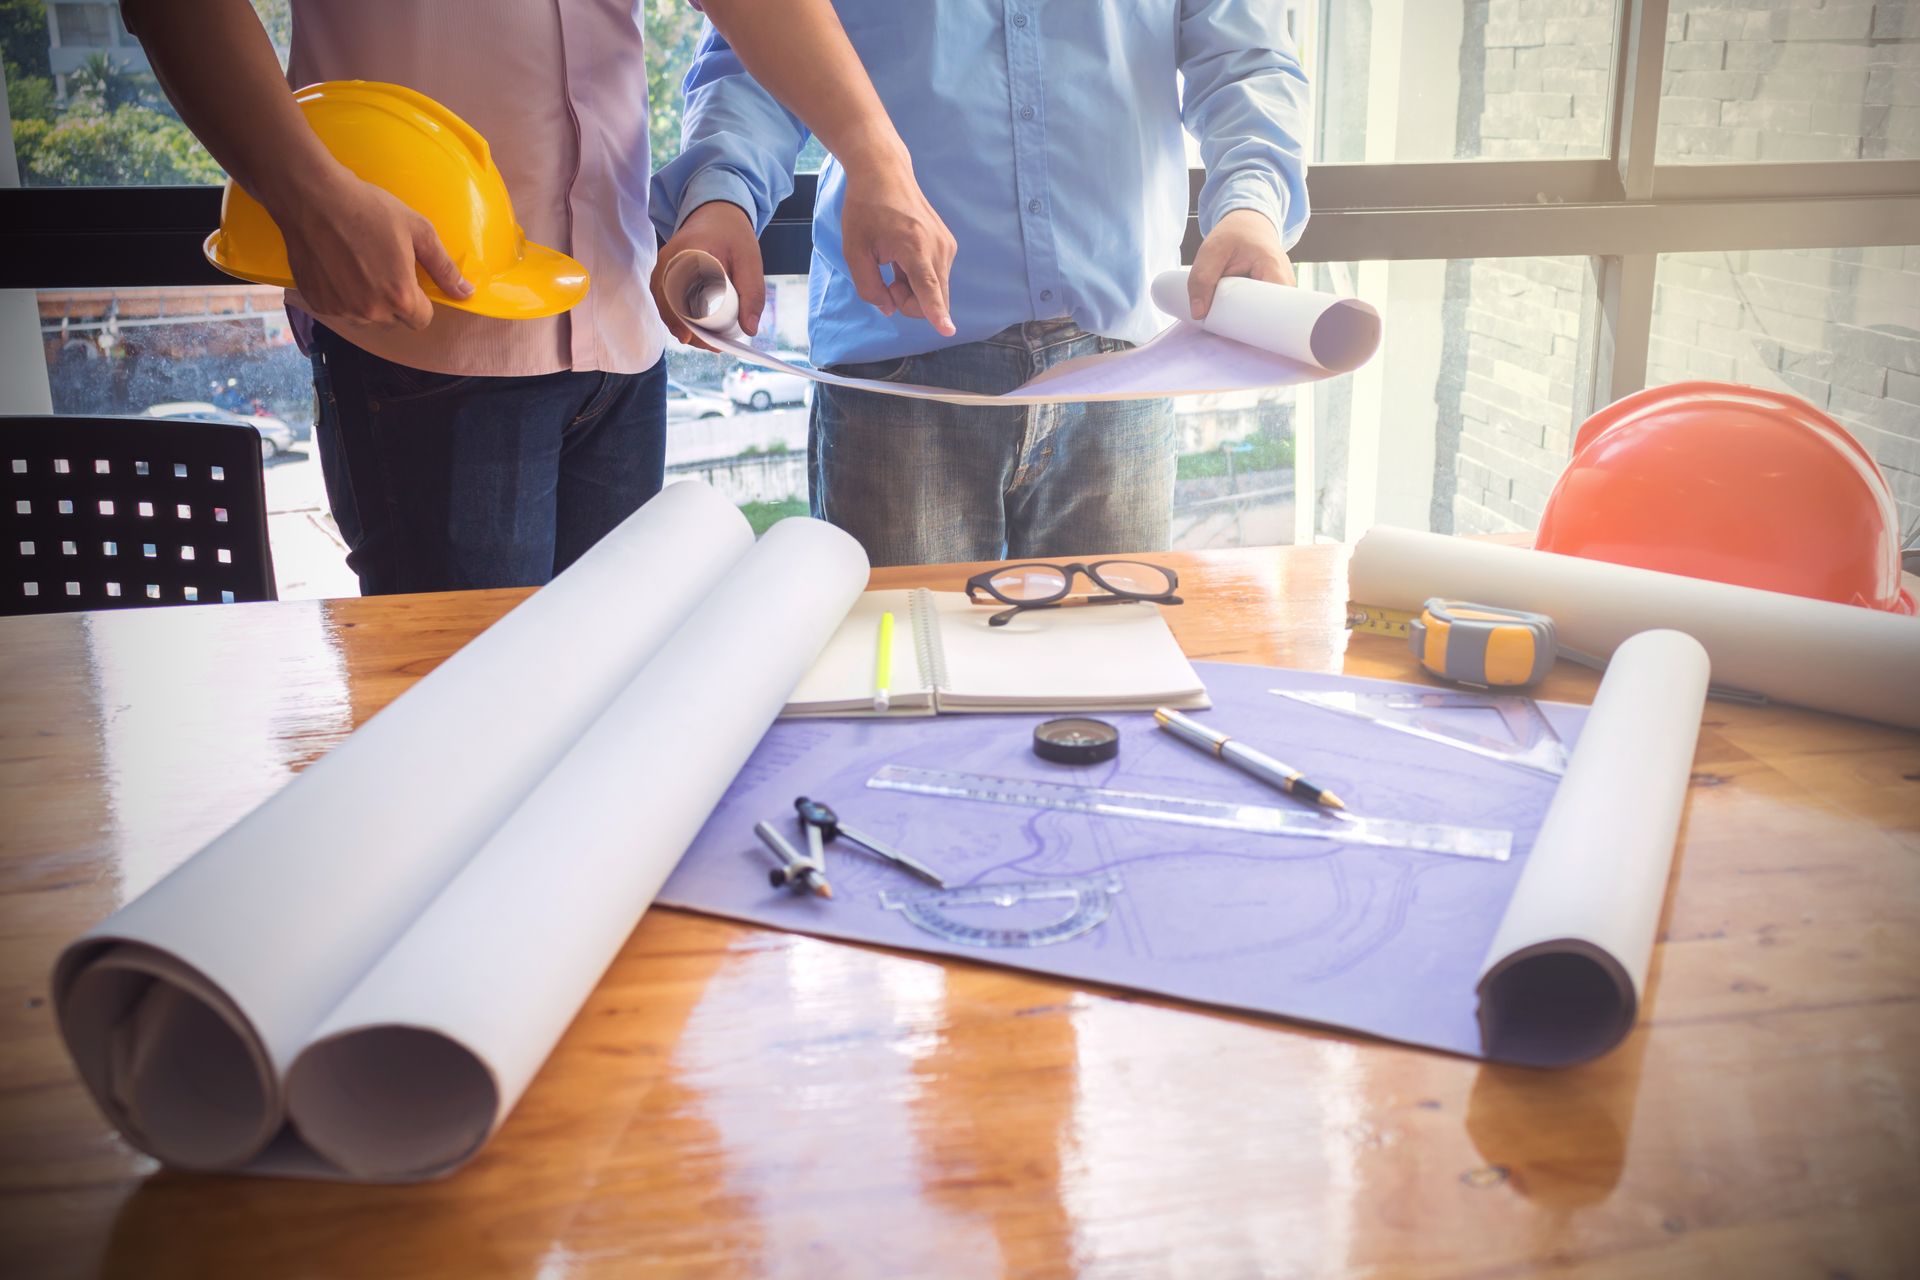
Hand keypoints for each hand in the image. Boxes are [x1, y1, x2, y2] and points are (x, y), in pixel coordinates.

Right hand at [274, 167, 471, 330]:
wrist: (312, 198)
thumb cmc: (369, 209)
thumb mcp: (418, 231)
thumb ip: (444, 267)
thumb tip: (466, 292)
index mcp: (400, 296)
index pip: (421, 320)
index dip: (420, 301)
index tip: (409, 279)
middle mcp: (370, 311)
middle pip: (394, 320)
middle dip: (394, 300)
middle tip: (382, 265)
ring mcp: (341, 309)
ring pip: (365, 317)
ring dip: (367, 300)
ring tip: (358, 265)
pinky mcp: (317, 303)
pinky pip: (339, 310)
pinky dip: (342, 296)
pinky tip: (338, 267)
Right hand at [651, 200, 765, 350]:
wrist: (716, 215)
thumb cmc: (733, 235)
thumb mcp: (750, 261)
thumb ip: (753, 293)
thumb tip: (750, 329)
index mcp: (686, 253)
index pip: (676, 293)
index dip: (680, 319)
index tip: (692, 338)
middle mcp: (667, 262)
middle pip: (668, 306)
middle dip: (687, 331)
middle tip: (713, 347)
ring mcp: (662, 270)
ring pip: (665, 307)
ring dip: (684, 327)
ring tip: (710, 342)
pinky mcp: (664, 277)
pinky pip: (667, 303)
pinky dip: (680, 318)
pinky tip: (698, 331)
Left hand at [839, 149, 956, 335]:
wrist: (884, 172)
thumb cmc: (865, 209)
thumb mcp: (854, 251)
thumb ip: (869, 287)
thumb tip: (890, 309)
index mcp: (913, 247)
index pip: (928, 288)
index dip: (937, 313)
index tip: (948, 331)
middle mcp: (938, 247)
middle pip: (932, 298)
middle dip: (908, 301)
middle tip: (888, 279)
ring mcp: (947, 245)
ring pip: (935, 290)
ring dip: (912, 289)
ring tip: (893, 264)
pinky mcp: (948, 245)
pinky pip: (936, 278)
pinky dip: (918, 278)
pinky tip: (903, 258)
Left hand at [1187, 208, 1294, 319]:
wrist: (1249, 225)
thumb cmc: (1233, 235)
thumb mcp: (1211, 250)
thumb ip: (1201, 279)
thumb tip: (1199, 314)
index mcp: (1271, 267)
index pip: (1273, 306)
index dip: (1256, 323)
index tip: (1236, 331)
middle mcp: (1286, 281)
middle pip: (1273, 315)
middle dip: (1249, 325)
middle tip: (1226, 328)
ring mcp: (1285, 290)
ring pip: (1270, 315)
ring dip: (1250, 320)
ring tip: (1231, 320)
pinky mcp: (1278, 296)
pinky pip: (1267, 311)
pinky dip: (1251, 315)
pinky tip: (1238, 317)